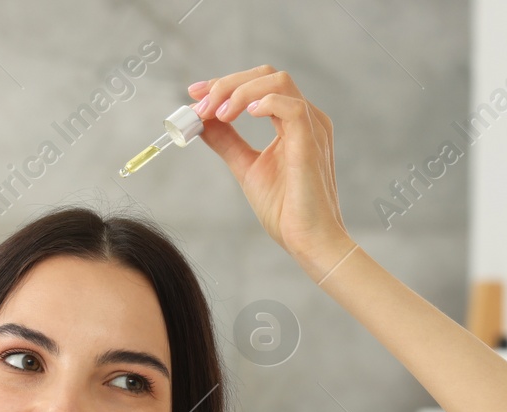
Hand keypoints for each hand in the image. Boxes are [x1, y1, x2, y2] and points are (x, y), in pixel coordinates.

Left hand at [188, 66, 353, 272]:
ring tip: (217, 114)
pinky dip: (262, 102)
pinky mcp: (312, 141)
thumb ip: (227, 141)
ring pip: (275, 82)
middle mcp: (306, 119)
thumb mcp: (247, 168)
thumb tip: (201, 120)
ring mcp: (312, 128)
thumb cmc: (286, 211)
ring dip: (238, 91)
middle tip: (200, 106)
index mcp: (293, 124)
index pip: (258, 85)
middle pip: (265, 75)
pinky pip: (290, 106)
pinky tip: (241, 116)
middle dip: (227, 84)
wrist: (307, 241)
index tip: (195, 94)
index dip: (224, 84)